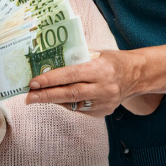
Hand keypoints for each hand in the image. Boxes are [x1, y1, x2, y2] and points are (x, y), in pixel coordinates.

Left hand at [24, 49, 138, 116]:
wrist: (137, 76)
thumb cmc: (113, 60)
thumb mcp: (97, 53)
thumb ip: (76, 58)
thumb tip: (49, 62)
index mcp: (101, 69)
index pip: (71, 75)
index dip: (51, 79)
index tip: (34, 82)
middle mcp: (104, 88)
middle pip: (70, 94)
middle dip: (46, 95)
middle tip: (28, 96)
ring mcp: (104, 103)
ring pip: (73, 104)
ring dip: (53, 101)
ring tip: (36, 97)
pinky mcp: (103, 112)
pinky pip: (79, 109)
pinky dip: (66, 104)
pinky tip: (56, 98)